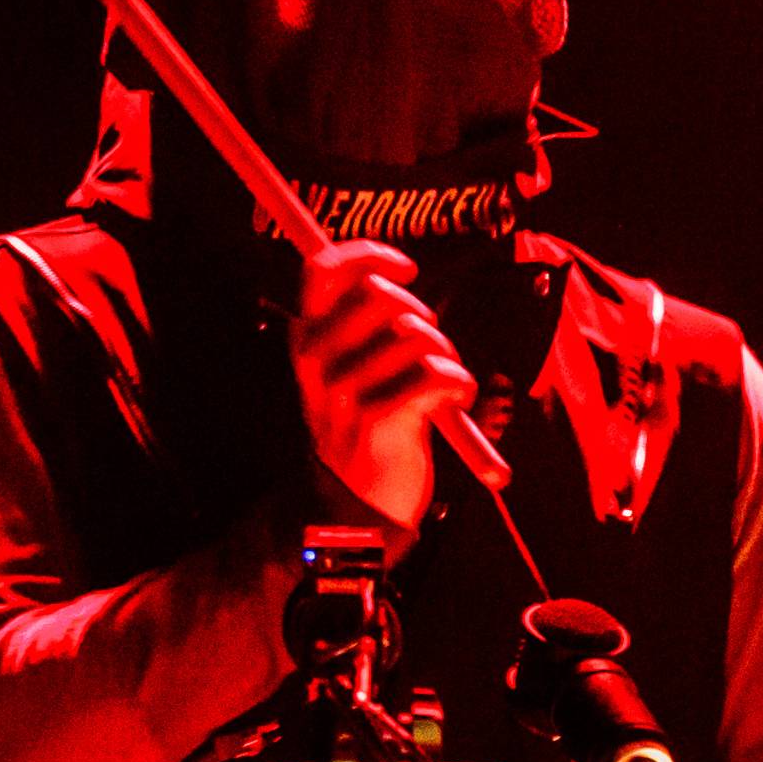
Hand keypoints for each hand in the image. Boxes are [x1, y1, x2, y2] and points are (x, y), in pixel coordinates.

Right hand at [290, 238, 470, 532]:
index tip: (406, 269)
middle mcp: (316, 360)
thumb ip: (358, 321)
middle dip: (421, 312)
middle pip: (380, 293)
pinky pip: (433, 373)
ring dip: (445, 352)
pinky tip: (455, 398)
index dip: (370, 254)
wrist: (351, 506)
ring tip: (444, 379)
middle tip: (431, 345)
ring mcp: (343, 391)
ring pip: (415, 334)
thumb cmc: (362, 425)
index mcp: (305, 338)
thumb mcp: (345, 368)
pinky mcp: (376, 421)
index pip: (324, 269)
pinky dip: (457, 381)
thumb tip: (386, 271)